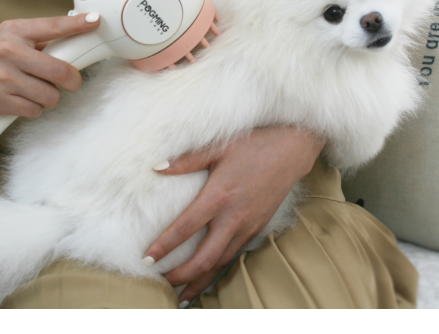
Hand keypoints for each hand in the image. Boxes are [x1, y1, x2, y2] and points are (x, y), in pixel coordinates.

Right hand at [0, 14, 99, 117]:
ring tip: (35, 89)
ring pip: (50, 96)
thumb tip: (73, 34)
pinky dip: (33, 108)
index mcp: (14, 31)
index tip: (95, 22)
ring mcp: (2, 78)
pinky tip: (21, 99)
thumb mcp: (7, 36)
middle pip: (60, 71)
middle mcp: (8, 52)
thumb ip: (38, 38)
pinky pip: (34, 110)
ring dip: (49, 96)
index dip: (77, 25)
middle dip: (73, 80)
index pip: (52, 26)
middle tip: (70, 81)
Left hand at [144, 126, 324, 304]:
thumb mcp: (218, 147)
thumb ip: (187, 160)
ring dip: (200, 280)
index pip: (186, 228)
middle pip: (204, 258)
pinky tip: (209, 273)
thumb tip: (156, 167)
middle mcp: (233, 216)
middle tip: (161, 283)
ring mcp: (248, 225)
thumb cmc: (254, 145)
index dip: (164, 246)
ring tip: (182, 293)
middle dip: (181, 276)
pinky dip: (219, 268)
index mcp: (219, 196)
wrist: (291, 150)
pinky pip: (235, 254)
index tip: (147, 260)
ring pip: (221, 262)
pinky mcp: (258, 227)